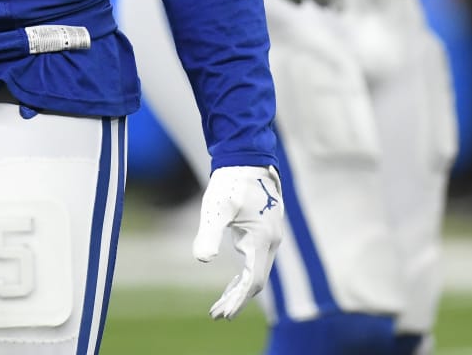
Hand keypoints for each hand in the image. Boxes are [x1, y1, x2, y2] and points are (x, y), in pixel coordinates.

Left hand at [193, 165, 285, 318]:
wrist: (246, 158)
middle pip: (256, 281)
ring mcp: (268, 237)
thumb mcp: (216, 207)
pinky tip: (231, 283)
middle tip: (216, 315)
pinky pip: (256, 262)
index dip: (238, 300)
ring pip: (256, 273)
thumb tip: (201, 259)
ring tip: (220, 305)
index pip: (253, 281)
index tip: (222, 314)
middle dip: (236, 300)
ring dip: (239, 290)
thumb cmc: (231, 181)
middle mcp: (270, 242)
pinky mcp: (263, 232)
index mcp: (261, 239)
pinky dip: (243, 276)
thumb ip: (209, 233)